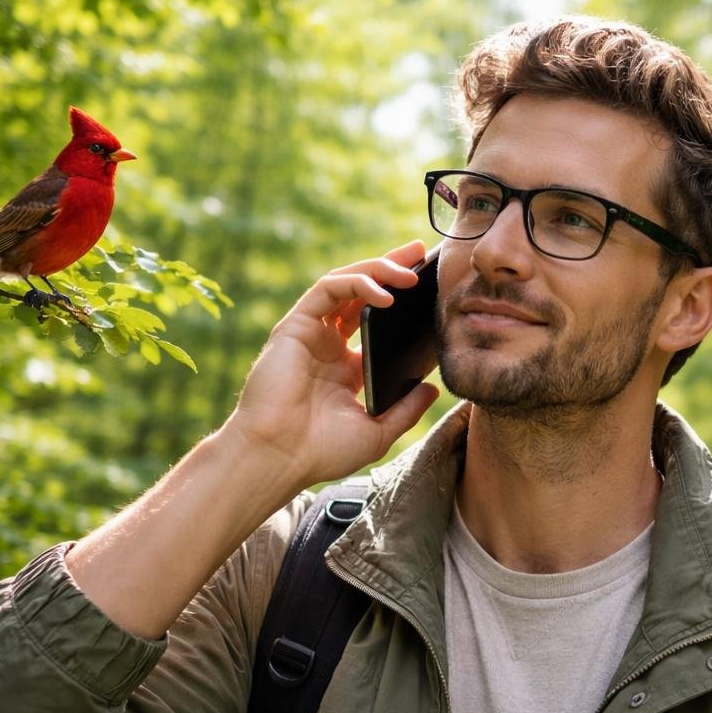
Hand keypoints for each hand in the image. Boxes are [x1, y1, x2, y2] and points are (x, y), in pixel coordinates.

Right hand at [221, 240, 439, 491]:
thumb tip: (433, 389)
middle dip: (391, 268)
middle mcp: (327, 345)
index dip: (399, 300)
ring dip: (378, 269)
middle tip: (420, 253)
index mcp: (344, 368)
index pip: (375, 322)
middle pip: (362, 294)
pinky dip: (356, 284)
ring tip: (409, 269)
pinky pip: (328, 289)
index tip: (429, 288)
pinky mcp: (295, 326)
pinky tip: (384, 295)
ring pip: (345, 283)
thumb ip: (405, 410)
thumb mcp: (376, 432)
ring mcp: (310, 333)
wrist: (278, 458)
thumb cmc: (320, 452)